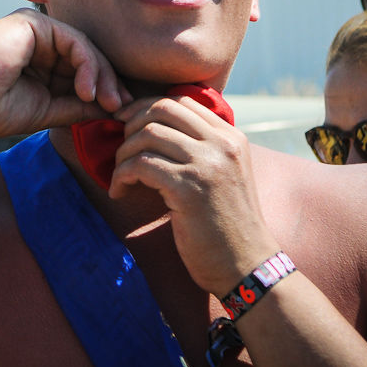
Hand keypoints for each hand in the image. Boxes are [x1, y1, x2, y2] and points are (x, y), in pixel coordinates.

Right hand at [0, 9, 129, 137]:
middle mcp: (40, 42)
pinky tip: (87, 89)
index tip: (122, 113)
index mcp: (40, 63)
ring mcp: (37, 30)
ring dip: (102, 77)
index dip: (105, 91)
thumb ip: (76, 107)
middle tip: (123, 107)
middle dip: (110, 83)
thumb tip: (112, 110)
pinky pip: (74, 40)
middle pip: (89, 58)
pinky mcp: (33, 22)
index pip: (83, 72)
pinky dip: (87, 65)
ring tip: (106, 102)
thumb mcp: (44, 111)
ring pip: (86, 49)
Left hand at [109, 93, 279, 294]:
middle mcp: (222, 143)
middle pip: (161, 108)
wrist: (246, 266)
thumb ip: (201, 149)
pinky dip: (122, 176)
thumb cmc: (226, 225)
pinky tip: (120, 192)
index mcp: (230, 137)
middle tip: (120, 150)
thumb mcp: (223, 175)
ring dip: (123, 154)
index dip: (145, 108)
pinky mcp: (188, 188)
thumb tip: (153, 128)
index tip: (126, 126)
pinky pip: (141, 165)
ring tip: (121, 176)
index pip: (180, 100)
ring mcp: (207, 164)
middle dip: (130, 124)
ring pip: (147, 134)